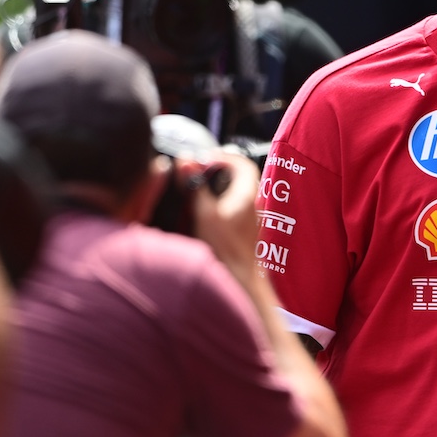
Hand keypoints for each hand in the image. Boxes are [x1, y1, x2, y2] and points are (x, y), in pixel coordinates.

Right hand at [188, 150, 261, 276]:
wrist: (238, 279)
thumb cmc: (225, 249)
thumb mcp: (205, 213)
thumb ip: (195, 187)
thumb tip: (186, 162)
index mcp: (246, 194)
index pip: (243, 163)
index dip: (224, 157)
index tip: (205, 159)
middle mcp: (250, 204)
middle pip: (238, 177)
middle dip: (217, 171)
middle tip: (198, 172)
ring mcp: (246, 218)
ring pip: (233, 193)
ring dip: (216, 187)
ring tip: (196, 189)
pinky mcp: (240, 231)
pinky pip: (230, 208)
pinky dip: (216, 203)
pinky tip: (200, 211)